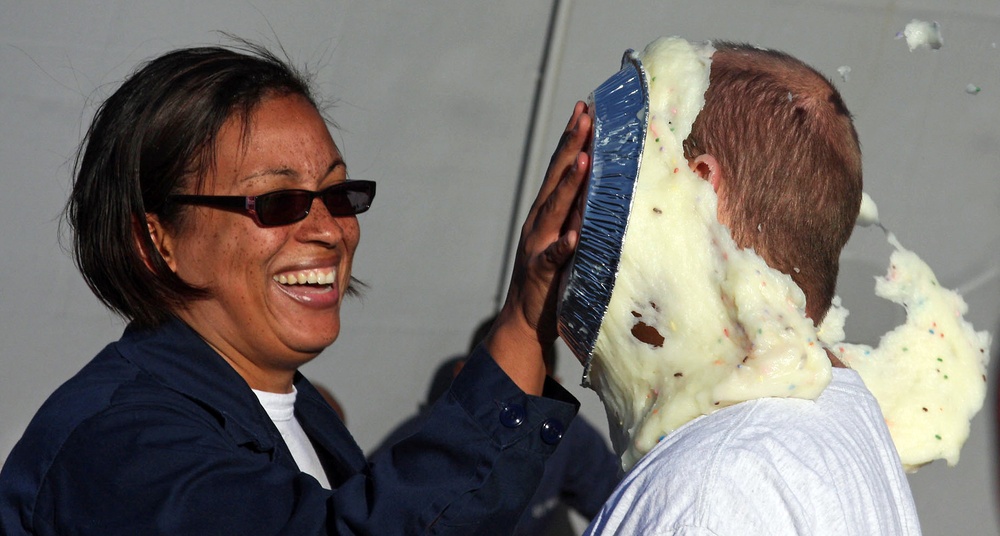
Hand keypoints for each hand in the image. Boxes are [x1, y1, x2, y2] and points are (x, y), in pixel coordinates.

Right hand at [486, 101, 590, 394]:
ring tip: (584, 160)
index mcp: (547, 212)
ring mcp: (538, 245)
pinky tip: (574, 235)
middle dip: (571, 146)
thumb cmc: (555, 278)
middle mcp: (539, 222)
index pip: (561, 168)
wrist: (526, 321)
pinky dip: (563, 245)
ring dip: (568, 185)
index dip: (572, 139)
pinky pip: (554, 257)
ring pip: (554, 210)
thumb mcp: (571, 239)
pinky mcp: (541, 272)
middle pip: (556, 178)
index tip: (586, 108)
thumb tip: (611, 188)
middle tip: (586, 115)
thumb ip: (584, 215)